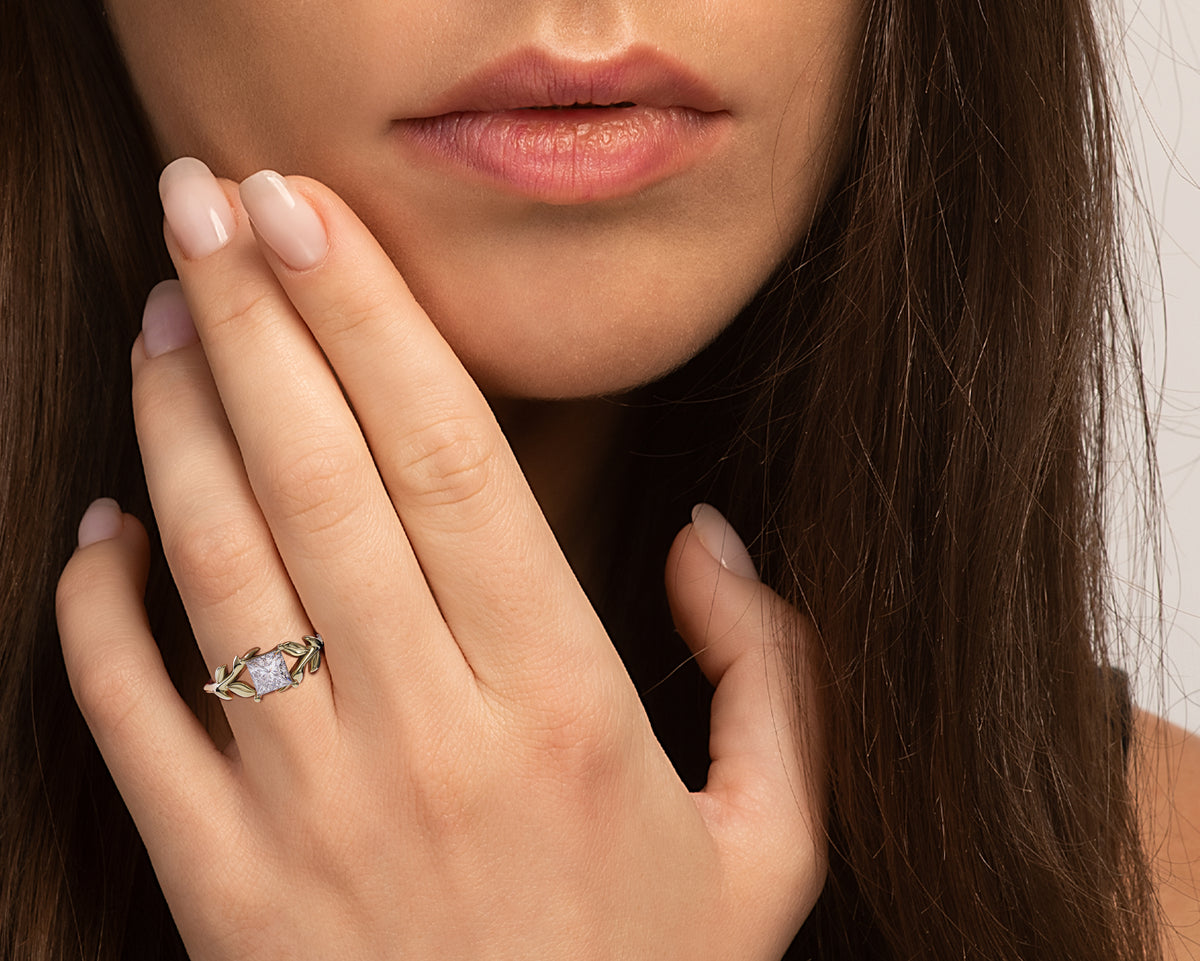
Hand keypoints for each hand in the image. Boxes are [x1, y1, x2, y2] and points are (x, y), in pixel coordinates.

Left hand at [56, 158, 824, 959]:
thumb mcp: (772, 844)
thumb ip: (776, 674)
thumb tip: (709, 543)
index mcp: (568, 714)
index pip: (451, 464)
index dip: (377, 323)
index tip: (315, 216)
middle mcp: (430, 743)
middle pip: (321, 480)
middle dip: (253, 317)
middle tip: (206, 201)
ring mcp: (310, 820)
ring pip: (220, 569)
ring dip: (174, 424)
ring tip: (156, 313)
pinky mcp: (221, 897)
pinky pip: (132, 722)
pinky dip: (99, 609)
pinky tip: (98, 522)